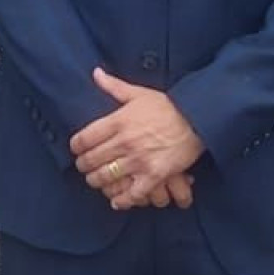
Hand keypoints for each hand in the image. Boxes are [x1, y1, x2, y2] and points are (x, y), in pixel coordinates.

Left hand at [70, 70, 205, 210]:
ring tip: (96, 181)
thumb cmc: (168, 106)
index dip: (76, 147)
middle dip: (84, 166)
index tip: (76, 149)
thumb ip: (114, 86)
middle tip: (84, 167)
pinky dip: (122, 200)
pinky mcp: (154, 175)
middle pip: (92, 160)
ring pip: (106, 177)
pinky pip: (132, 193)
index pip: (84, 138)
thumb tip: (95, 73)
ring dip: (97, 181)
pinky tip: (117, 201)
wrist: (197, 119)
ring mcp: (139, 160)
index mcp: (118, 120)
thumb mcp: (139, 93)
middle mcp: (125, 141)